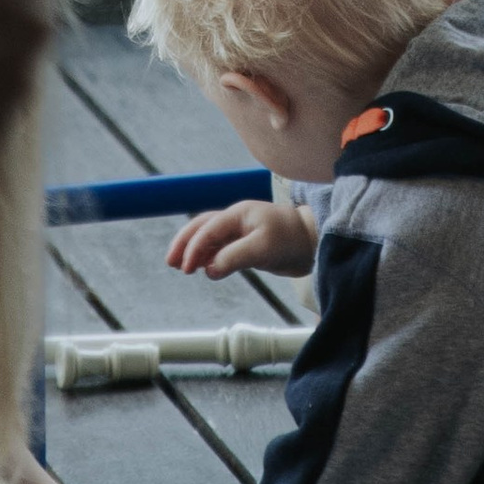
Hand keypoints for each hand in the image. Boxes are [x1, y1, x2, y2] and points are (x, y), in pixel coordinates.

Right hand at [166, 196, 317, 279]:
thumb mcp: (263, 248)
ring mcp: (240, 231)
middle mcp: (236, 220)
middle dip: (184, 243)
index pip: (208, 230)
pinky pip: (219, 247)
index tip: (186, 268)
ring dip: (193, 249)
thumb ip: (234, 257)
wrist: (312, 241)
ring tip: (181, 266)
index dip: (194, 248)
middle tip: (171, 262)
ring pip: (208, 237)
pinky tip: (202, 267)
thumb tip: (208, 270)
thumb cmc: (290, 239)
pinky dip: (207, 255)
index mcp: (239, 214)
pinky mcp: (246, 244)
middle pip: (201, 227)